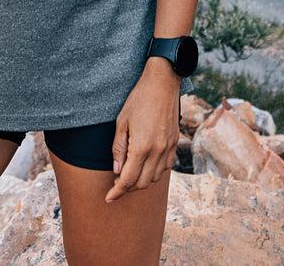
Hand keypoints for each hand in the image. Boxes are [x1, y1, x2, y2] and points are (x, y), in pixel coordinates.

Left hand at [105, 60, 181, 202]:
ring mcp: (168, 148)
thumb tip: (116, 170)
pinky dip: (154, 172)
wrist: (162, 84)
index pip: (128, 179)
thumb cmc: (138, 100)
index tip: (109, 198)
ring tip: (130, 174)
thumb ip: (118, 149)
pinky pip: (166, 167)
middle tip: (116, 184)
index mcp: (141, 147)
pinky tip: (145, 165)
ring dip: (142, 181)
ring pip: (155, 177)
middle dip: (128, 188)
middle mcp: (157, 151)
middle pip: (142, 183)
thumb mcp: (121, 123)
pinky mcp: (175, 143)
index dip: (117, 192)